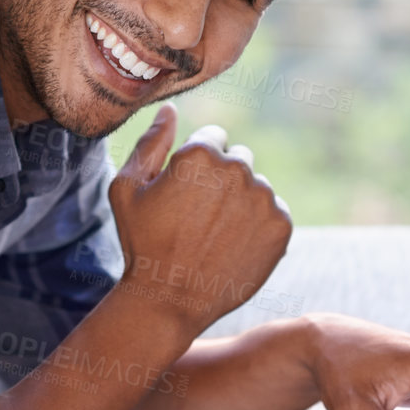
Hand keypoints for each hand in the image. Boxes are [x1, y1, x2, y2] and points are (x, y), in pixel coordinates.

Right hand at [108, 104, 292, 338]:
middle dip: (223, 180)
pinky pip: (275, 212)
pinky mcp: (281, 225)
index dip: (197, 165)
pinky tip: (234, 246)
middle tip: (200, 218)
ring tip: (216, 236)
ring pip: (257, 187)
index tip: (186, 194)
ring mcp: (263, 198)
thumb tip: (169, 109)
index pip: (213, 137)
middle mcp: (238, 169)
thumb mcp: (127, 189)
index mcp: (200, 154)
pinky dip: (259, 226)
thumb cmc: (142, 243)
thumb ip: (150, 143)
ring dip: (242, 203)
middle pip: (239, 159)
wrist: (170, 300)